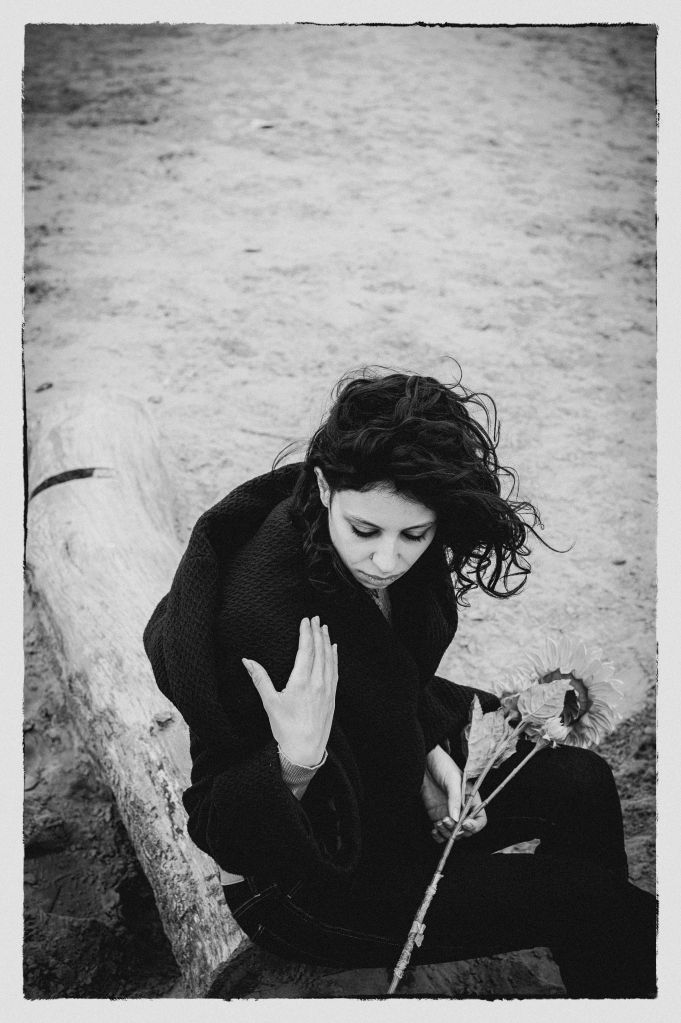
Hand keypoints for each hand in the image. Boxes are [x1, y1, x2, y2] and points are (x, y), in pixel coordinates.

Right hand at [242, 616, 337, 767]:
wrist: (305, 751)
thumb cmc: (285, 728)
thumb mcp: (269, 703)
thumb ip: (260, 678)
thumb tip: (247, 660)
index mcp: (301, 682)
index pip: (306, 651)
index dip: (306, 633)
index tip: (306, 620)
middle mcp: (317, 683)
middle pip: (319, 651)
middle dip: (317, 633)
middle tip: (316, 618)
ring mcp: (327, 690)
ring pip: (329, 660)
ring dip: (327, 642)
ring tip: (325, 629)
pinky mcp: (332, 698)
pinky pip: (335, 672)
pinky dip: (334, 658)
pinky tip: (333, 650)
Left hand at [421, 745, 486, 842]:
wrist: (425, 763)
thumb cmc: (443, 767)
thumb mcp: (452, 779)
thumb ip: (455, 799)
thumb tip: (456, 819)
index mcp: (472, 800)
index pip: (480, 819)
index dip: (475, 826)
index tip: (464, 824)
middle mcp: (462, 810)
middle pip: (467, 831)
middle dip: (457, 830)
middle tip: (446, 820)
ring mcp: (450, 814)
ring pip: (453, 834)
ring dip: (447, 833)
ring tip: (439, 821)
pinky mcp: (437, 817)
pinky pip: (441, 834)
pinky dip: (438, 836)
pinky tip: (434, 829)